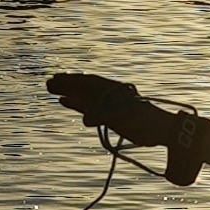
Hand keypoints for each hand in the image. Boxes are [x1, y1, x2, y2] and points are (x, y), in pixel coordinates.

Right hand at [47, 71, 171, 149]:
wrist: (161, 130)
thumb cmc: (144, 121)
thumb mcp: (124, 118)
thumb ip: (104, 117)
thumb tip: (86, 120)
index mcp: (113, 90)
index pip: (89, 82)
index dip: (72, 81)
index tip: (56, 78)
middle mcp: (109, 95)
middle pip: (84, 87)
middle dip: (67, 85)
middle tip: (48, 84)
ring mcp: (109, 105)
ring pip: (85, 97)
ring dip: (70, 94)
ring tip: (53, 91)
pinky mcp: (109, 116)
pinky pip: (89, 108)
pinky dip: (77, 105)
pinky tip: (65, 102)